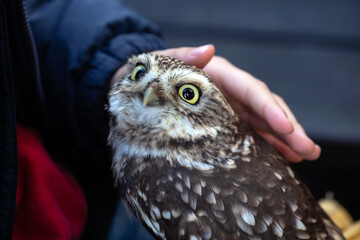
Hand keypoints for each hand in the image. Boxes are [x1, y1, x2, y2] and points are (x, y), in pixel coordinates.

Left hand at [153, 45, 320, 161]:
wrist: (144, 90)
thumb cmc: (153, 76)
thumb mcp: (164, 64)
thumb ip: (184, 57)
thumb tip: (208, 49)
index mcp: (219, 75)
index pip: (251, 90)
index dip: (270, 108)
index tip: (286, 127)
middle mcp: (230, 91)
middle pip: (265, 108)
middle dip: (288, 128)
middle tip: (309, 149)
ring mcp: (230, 108)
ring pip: (263, 123)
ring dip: (285, 139)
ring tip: (305, 155)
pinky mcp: (225, 123)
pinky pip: (251, 134)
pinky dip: (268, 145)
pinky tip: (284, 157)